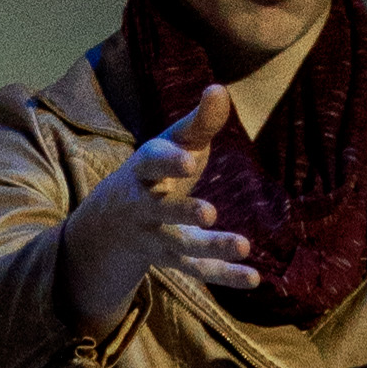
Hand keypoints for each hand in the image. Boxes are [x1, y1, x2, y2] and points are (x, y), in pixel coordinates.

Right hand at [63, 91, 257, 327]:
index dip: (169, 162)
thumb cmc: (155, 172)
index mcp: (143, 170)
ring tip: (244, 245)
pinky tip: (254, 278)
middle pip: (162, 211)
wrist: (111, 225)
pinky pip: (198, 272)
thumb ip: (199, 122)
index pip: (151, 163)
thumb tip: (220, 89)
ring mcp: (157, 237)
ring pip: (181, 246)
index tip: (191, 160)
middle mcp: (145, 207)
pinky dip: (225, 276)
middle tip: (210, 212)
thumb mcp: (172, 143)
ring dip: (211, 247)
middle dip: (183, 212)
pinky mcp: (174, 262)